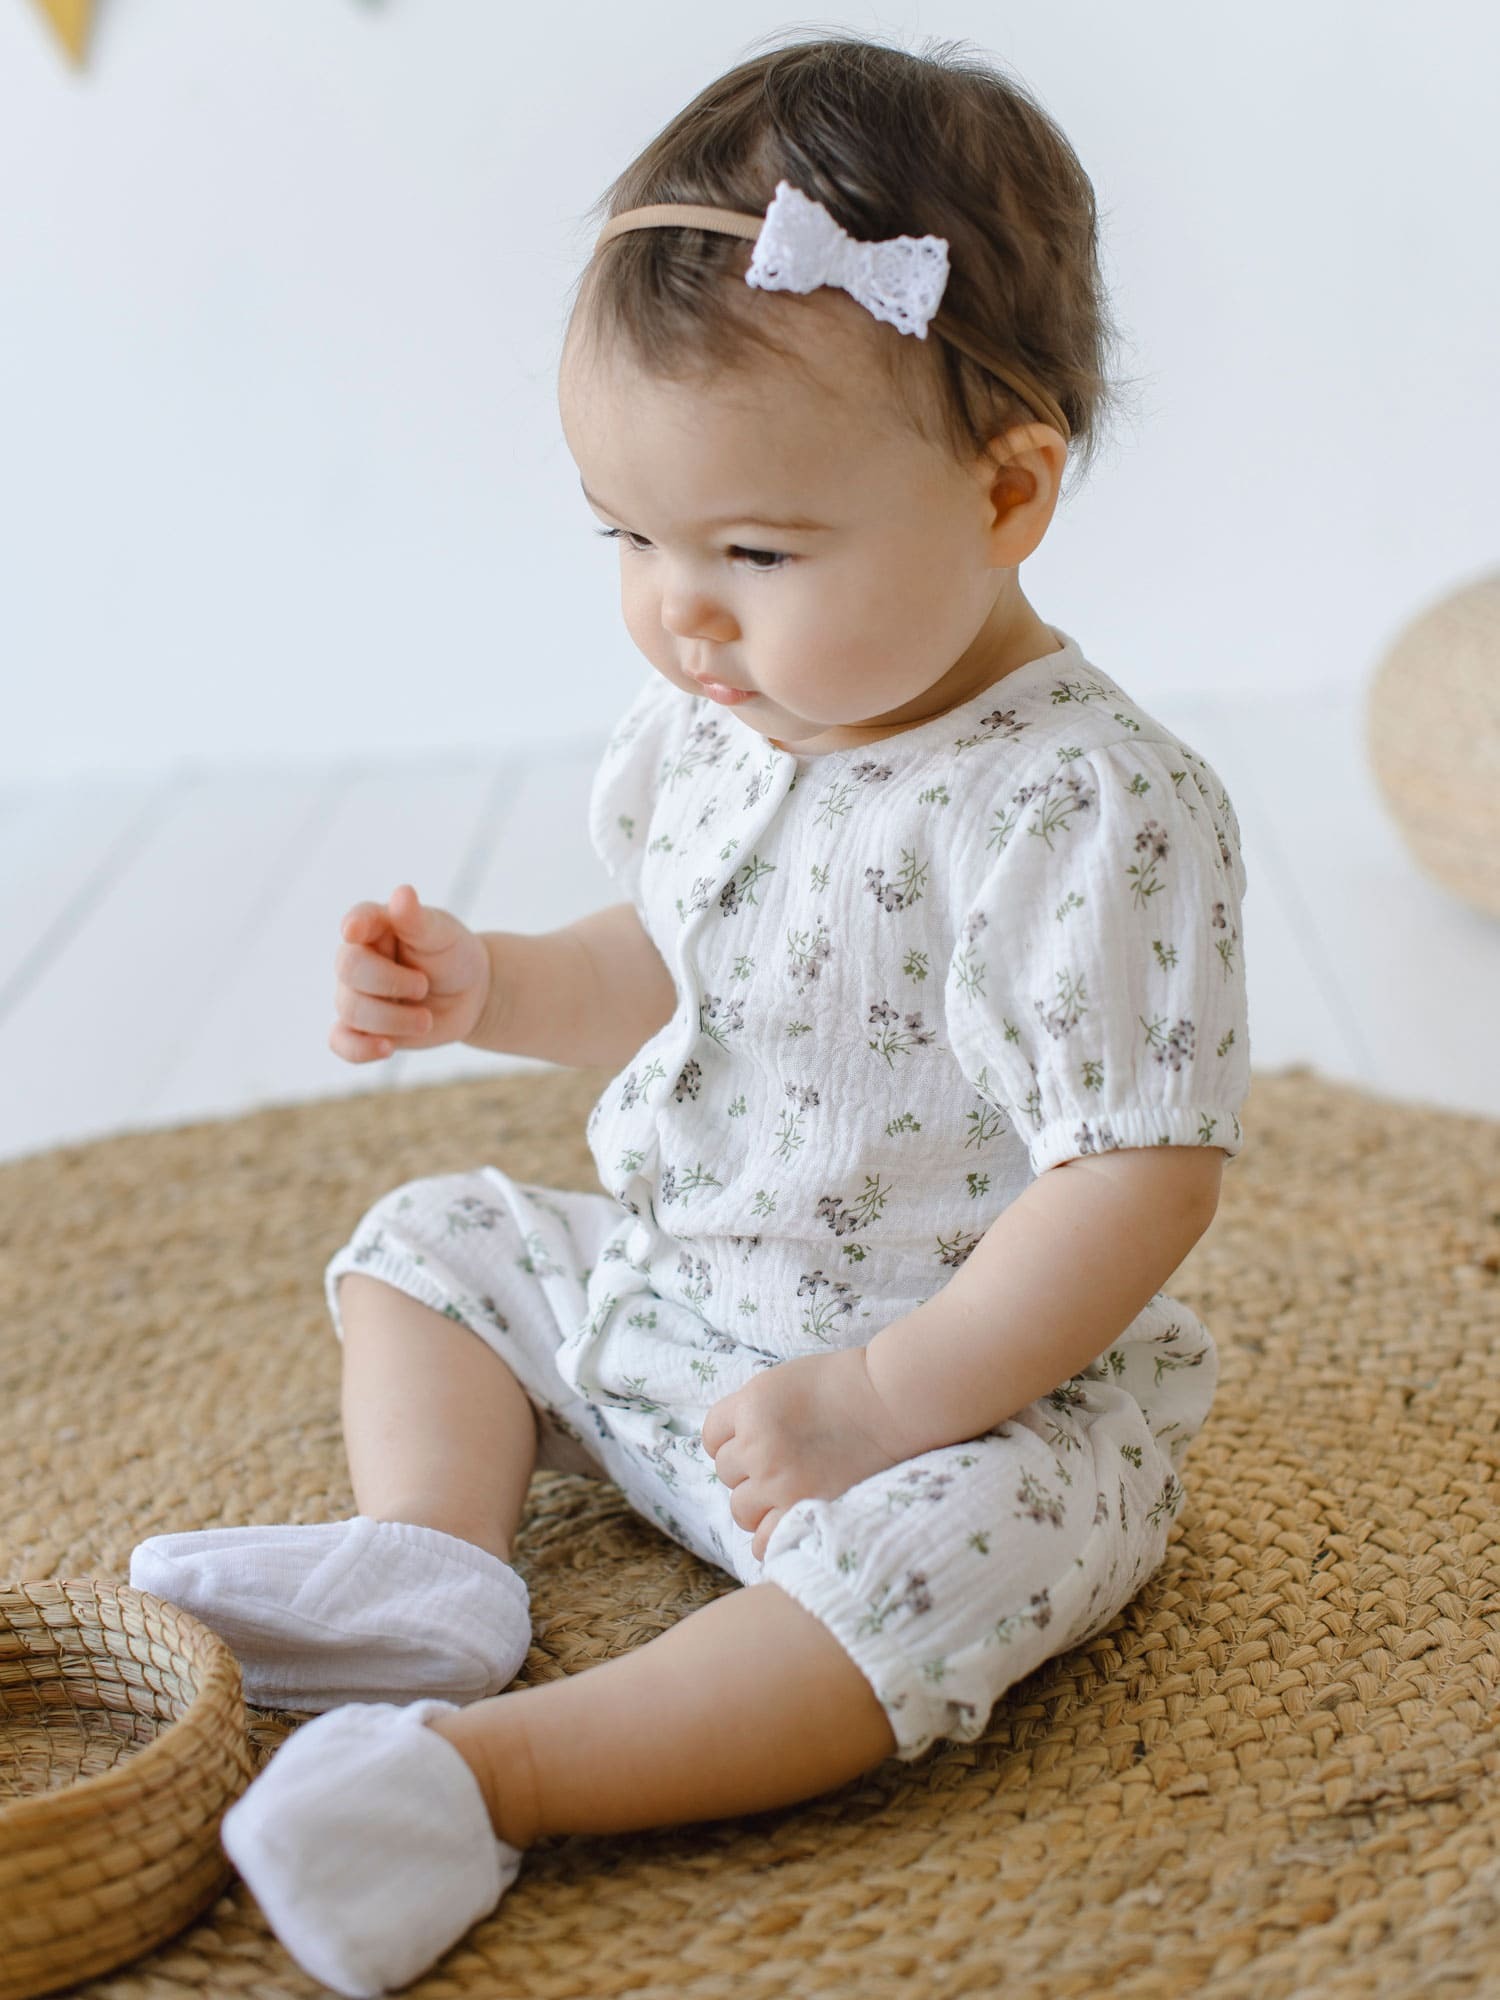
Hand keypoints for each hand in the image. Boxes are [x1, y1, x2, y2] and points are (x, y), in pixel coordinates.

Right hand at [330, 883, 491, 1063]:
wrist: (469, 995)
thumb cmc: (453, 954)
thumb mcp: (443, 934)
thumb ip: (418, 919)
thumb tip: (402, 893)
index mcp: (376, 925)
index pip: (356, 920)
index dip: (354, 926)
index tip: (354, 932)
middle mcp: (358, 958)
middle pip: (348, 970)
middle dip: (388, 983)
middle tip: (424, 986)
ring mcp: (356, 994)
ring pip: (350, 1010)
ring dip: (393, 1020)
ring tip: (426, 1019)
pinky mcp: (362, 1028)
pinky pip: (341, 1042)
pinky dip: (359, 1049)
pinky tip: (387, 1049)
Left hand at [701, 1348, 907, 1562]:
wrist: (894, 1402)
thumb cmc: (845, 1385)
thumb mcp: (785, 1380)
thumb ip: (753, 1410)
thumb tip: (732, 1441)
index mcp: (751, 1405)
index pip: (712, 1434)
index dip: (732, 1438)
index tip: (755, 1440)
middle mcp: (758, 1445)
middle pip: (726, 1472)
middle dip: (748, 1469)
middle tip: (782, 1462)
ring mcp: (779, 1482)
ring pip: (740, 1507)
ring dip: (758, 1501)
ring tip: (787, 1490)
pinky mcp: (803, 1509)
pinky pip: (763, 1538)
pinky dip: (769, 1533)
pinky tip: (785, 1521)